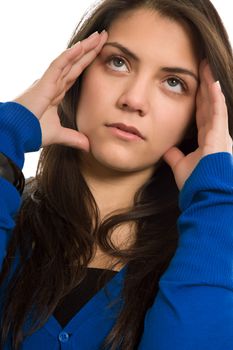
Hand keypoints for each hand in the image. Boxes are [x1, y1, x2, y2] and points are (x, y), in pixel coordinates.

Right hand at [13, 30, 107, 149]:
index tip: (101, 54)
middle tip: (103, 37)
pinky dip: (70, 56)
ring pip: (69, 60)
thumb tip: (88, 146)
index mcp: (56, 93)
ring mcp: (49, 82)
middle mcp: (54, 84)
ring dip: (85, 48)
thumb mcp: (58, 135)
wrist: (17, 134)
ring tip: (99, 36)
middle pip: (76, 64)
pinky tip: (82, 46)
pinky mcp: (44, 83)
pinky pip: (58, 65)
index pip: (76, 74)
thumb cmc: (31, 131)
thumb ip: (73, 138)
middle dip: (90, 50)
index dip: (88, 64)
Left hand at [162, 60, 232, 190]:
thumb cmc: (196, 182)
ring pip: (214, 103)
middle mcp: (215, 133)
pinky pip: (218, 113)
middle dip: (205, 85)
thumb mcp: (181, 165)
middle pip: (208, 103)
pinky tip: (212, 83)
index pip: (201, 113)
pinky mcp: (220, 136)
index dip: (198, 98)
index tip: (194, 83)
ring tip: (207, 65)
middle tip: (202, 65)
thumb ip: (175, 156)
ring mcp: (219, 133)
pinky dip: (215, 98)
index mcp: (206, 138)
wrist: (204, 194)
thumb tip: (166, 150)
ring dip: (210, 84)